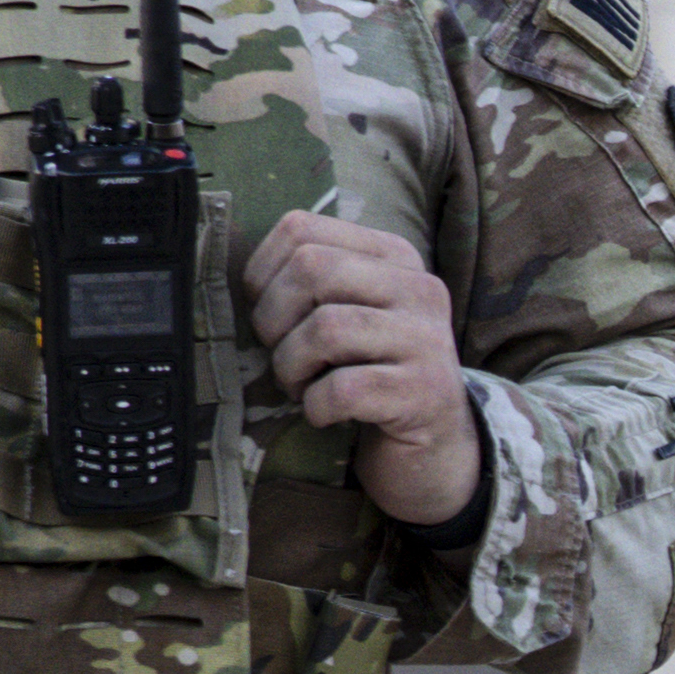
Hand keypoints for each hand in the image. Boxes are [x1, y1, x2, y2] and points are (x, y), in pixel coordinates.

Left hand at [253, 211, 482, 530]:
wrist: (434, 443)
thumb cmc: (373, 372)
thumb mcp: (350, 311)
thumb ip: (310, 282)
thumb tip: (239, 278)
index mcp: (393, 256)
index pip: (301, 230)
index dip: (262, 273)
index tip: (269, 312)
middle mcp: (417, 288)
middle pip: (311, 269)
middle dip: (273, 318)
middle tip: (280, 352)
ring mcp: (425, 340)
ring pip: (324, 329)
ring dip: (291, 367)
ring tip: (300, 386)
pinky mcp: (423, 392)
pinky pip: (343, 389)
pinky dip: (317, 406)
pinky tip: (325, 413)